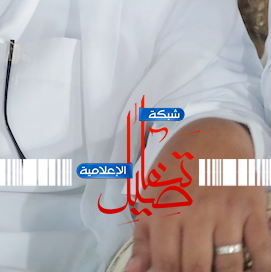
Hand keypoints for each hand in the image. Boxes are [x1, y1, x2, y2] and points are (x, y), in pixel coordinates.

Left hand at [124, 119, 270, 270]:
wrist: (211, 134)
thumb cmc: (175, 169)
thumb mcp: (150, 197)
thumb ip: (143, 238)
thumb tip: (135, 271)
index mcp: (164, 211)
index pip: (166, 262)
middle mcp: (195, 212)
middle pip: (197, 267)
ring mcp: (227, 211)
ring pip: (229, 263)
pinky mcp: (253, 209)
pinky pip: (261, 247)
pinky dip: (261, 266)